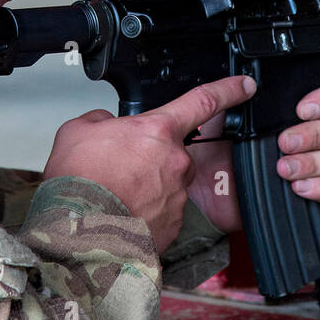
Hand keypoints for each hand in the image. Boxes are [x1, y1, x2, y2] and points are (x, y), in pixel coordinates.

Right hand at [43, 75, 256, 252]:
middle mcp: (176, 162)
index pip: (204, 101)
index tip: (244, 86)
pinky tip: (119, 214)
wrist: (75, 233)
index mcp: (157, 131)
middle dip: (150, 158)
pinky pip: (161, 212)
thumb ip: (102, 120)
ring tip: (113, 195)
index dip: (228, 90)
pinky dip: (143, 212)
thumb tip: (109, 126)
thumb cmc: (77, 184)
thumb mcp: (78, 131)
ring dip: (145, 186)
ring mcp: (176, 196)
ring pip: (165, 184)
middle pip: (171, 152)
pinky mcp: (172, 225)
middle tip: (119, 169)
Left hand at [187, 70, 319, 233]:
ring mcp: (319, 161)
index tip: (304, 109)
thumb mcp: (211, 115)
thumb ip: (227, 94)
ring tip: (284, 169)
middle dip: (317, 134)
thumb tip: (247, 83)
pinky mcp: (318, 191)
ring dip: (315, 162)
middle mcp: (313, 130)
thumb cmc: (211, 152)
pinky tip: (298, 187)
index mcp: (296, 104)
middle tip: (285, 142)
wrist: (204, 195)